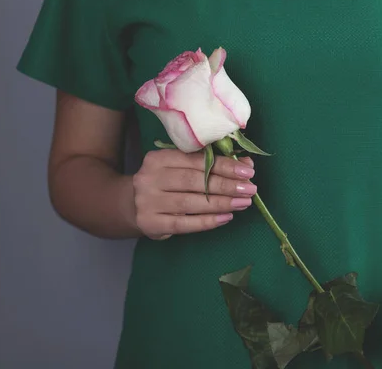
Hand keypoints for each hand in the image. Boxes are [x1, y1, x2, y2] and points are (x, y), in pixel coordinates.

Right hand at [132, 149, 255, 238]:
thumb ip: (210, 164)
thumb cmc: (165, 183)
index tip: (247, 171)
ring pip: (191, 203)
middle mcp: (150, 178)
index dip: (224, 166)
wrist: (131, 205)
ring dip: (221, 203)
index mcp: (158, 158)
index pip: (196, 160)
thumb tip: (246, 165)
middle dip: (226, 185)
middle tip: (250, 189)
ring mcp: (148, 202)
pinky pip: (184, 224)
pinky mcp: (151, 223)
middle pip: (194, 181)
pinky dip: (207, 221)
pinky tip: (225, 218)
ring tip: (243, 203)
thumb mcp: (181, 168)